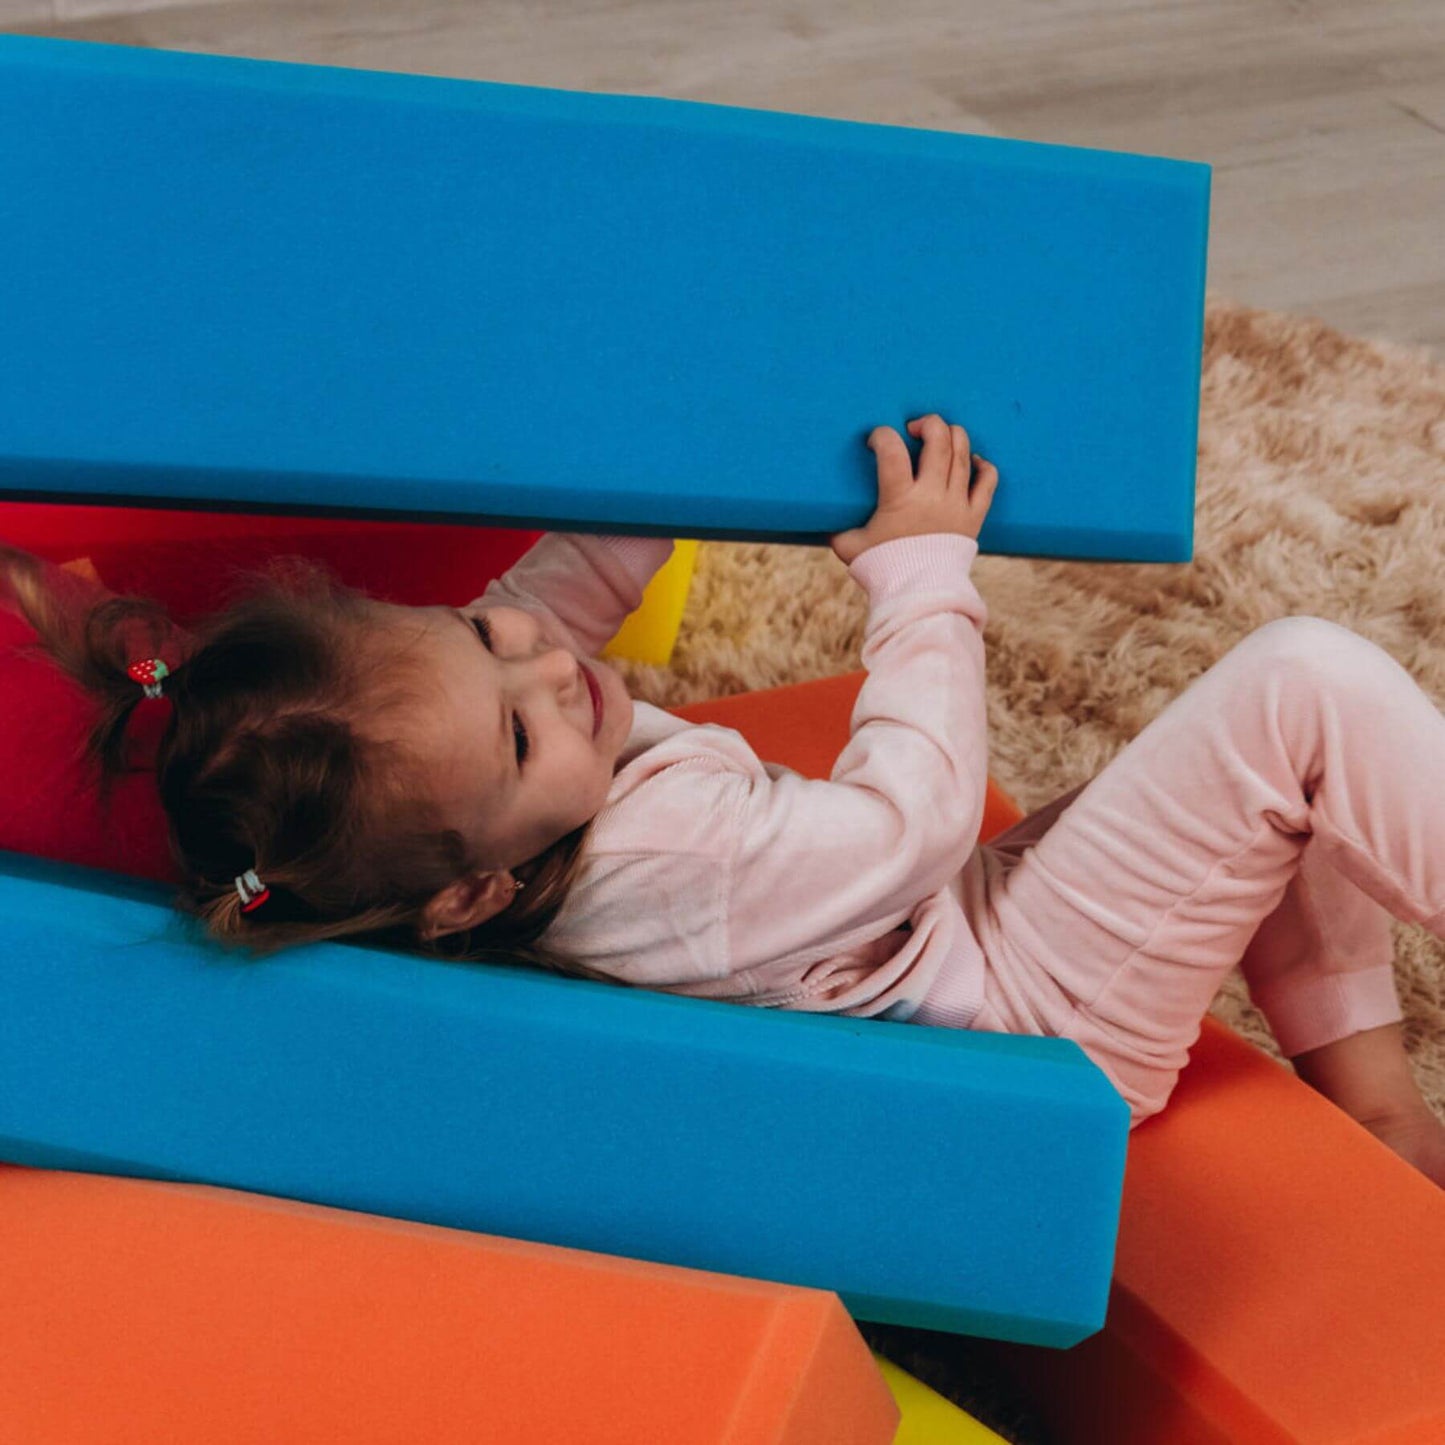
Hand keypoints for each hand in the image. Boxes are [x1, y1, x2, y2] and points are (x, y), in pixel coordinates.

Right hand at [830, 414, 997, 566]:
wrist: (918, 595)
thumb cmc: (882, 569)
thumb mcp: (850, 547)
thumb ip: (838, 530)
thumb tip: (824, 520)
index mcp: (900, 499)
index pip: (892, 450)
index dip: (882, 435)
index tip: (876, 440)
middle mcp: (932, 495)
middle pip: (938, 439)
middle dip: (926, 423)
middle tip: (914, 428)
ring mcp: (956, 503)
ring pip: (962, 452)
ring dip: (952, 435)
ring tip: (940, 436)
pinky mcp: (974, 516)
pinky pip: (988, 480)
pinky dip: (983, 464)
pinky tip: (972, 460)